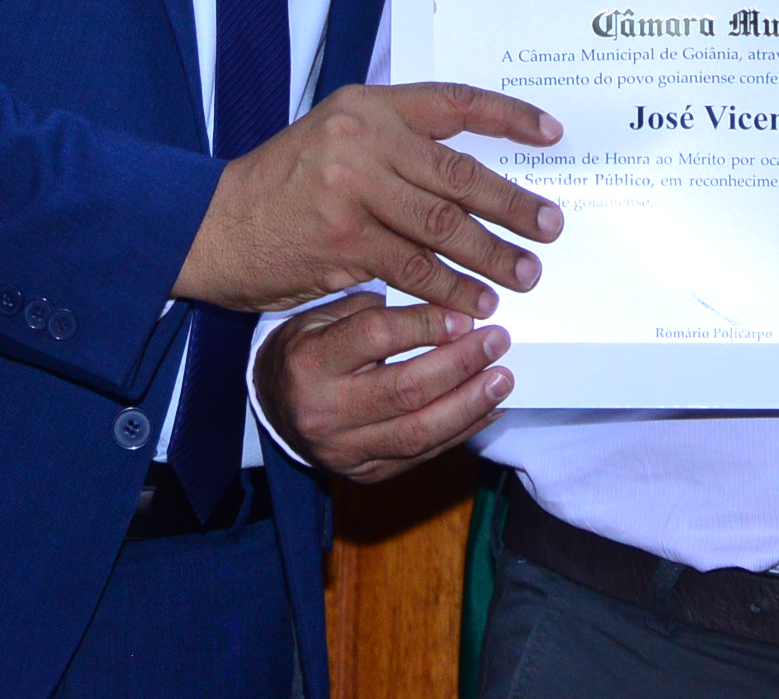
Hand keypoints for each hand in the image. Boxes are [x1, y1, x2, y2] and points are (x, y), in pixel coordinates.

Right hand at [174, 81, 564, 316]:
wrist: (211, 225)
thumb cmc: (282, 184)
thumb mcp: (335, 139)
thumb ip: (395, 145)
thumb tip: (471, 172)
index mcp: (368, 105)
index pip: (454, 102)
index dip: (508, 117)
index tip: (551, 134)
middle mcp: (362, 139)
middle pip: (459, 173)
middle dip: (513, 204)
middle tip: (550, 227)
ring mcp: (352, 190)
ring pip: (443, 226)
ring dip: (490, 255)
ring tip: (523, 275)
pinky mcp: (343, 242)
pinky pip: (413, 269)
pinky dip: (449, 289)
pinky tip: (473, 303)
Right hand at [256, 292, 514, 482]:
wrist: (275, 406)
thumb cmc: (309, 348)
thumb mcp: (324, 315)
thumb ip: (377, 308)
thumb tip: (447, 306)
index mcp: (310, 362)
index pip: (376, 338)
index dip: (426, 324)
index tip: (466, 315)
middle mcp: (323, 411)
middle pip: (404, 390)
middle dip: (460, 365)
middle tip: (497, 343)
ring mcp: (344, 450)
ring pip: (417, 432)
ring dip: (469, 405)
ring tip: (503, 379)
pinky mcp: (365, 473)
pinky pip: (422, 456)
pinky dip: (462, 432)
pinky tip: (489, 409)